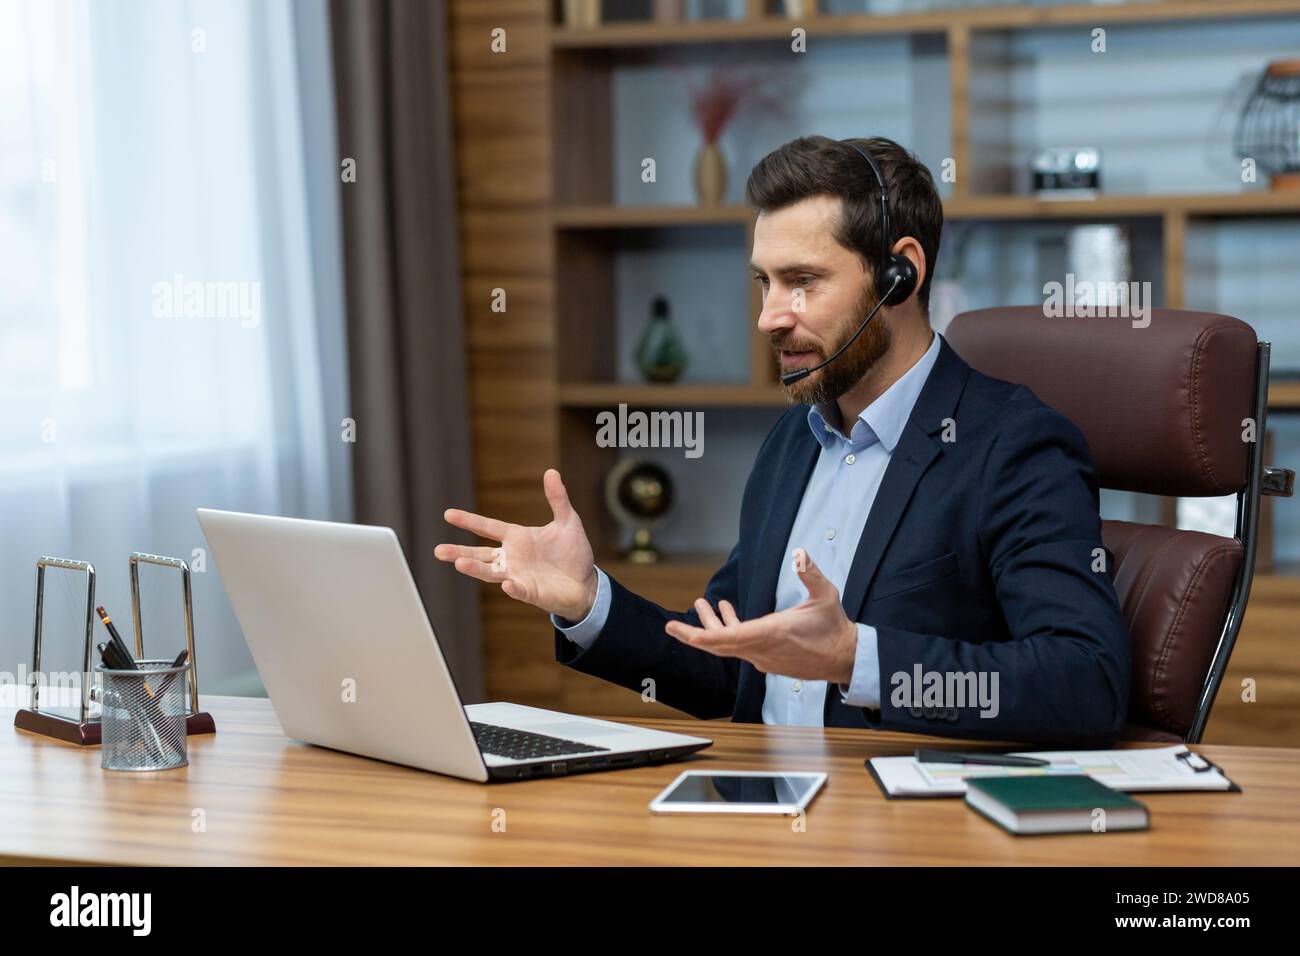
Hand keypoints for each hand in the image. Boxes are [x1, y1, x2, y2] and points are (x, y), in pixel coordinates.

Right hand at [435, 468, 598, 621]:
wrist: (586, 582)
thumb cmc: (573, 553)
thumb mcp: (567, 521)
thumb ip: (557, 498)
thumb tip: (552, 472)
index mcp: (517, 538)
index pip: (488, 527)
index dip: (469, 521)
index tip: (448, 514)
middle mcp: (512, 558)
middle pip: (480, 554)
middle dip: (459, 553)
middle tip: (438, 551)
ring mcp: (519, 576)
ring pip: (491, 573)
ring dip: (476, 569)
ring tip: (458, 564)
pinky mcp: (531, 592)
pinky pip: (519, 590)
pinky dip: (513, 588)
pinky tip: (507, 584)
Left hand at [664, 548, 856, 683]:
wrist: (845, 658)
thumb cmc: (835, 628)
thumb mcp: (825, 596)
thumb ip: (810, 573)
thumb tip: (800, 553)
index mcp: (771, 633)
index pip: (726, 639)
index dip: (698, 635)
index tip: (677, 629)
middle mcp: (762, 649)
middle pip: (719, 645)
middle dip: (694, 633)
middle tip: (671, 625)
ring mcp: (765, 657)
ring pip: (730, 644)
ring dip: (714, 626)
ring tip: (703, 604)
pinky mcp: (769, 659)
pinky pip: (741, 646)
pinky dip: (730, 630)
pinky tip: (727, 612)